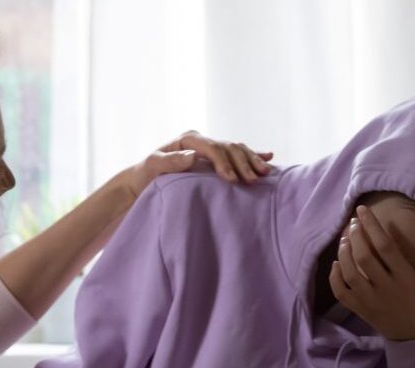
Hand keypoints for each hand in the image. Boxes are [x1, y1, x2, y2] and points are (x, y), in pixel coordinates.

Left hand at [123, 130, 274, 198]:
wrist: (146, 179)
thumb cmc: (147, 174)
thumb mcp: (154, 166)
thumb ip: (171, 161)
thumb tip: (193, 156)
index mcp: (188, 140)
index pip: (212, 147)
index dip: (224, 162)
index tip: (232, 179)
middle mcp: (202, 141)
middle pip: (228, 147)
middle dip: (242, 163)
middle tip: (252, 180)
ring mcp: (210, 147)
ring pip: (236, 149)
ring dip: (252, 160)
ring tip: (264, 173)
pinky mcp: (216, 157)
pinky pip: (237, 154)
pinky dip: (253, 155)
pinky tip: (269, 157)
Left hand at [329, 204, 414, 341]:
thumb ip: (399, 260)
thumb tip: (377, 234)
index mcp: (406, 276)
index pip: (385, 245)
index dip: (371, 225)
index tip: (363, 210)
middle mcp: (387, 287)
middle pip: (364, 256)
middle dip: (355, 235)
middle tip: (353, 223)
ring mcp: (371, 300)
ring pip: (350, 272)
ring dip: (344, 252)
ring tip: (345, 239)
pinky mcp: (361, 311)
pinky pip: (342, 292)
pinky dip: (335, 276)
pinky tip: (336, 264)